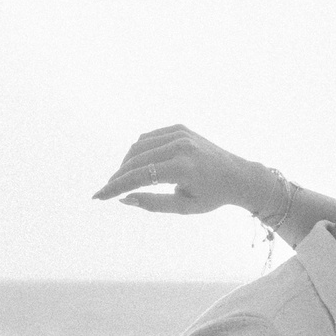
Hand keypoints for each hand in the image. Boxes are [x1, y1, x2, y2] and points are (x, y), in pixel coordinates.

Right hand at [91, 124, 273, 213]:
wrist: (238, 176)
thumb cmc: (212, 196)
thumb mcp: (184, 207)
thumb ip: (153, 203)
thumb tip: (123, 198)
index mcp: (183, 168)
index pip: (139, 177)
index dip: (115, 187)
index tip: (98, 196)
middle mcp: (180, 146)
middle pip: (136, 160)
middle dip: (118, 176)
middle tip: (107, 191)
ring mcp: (180, 134)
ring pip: (139, 146)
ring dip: (127, 163)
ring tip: (124, 180)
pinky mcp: (180, 127)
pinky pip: (149, 138)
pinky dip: (140, 150)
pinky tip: (139, 164)